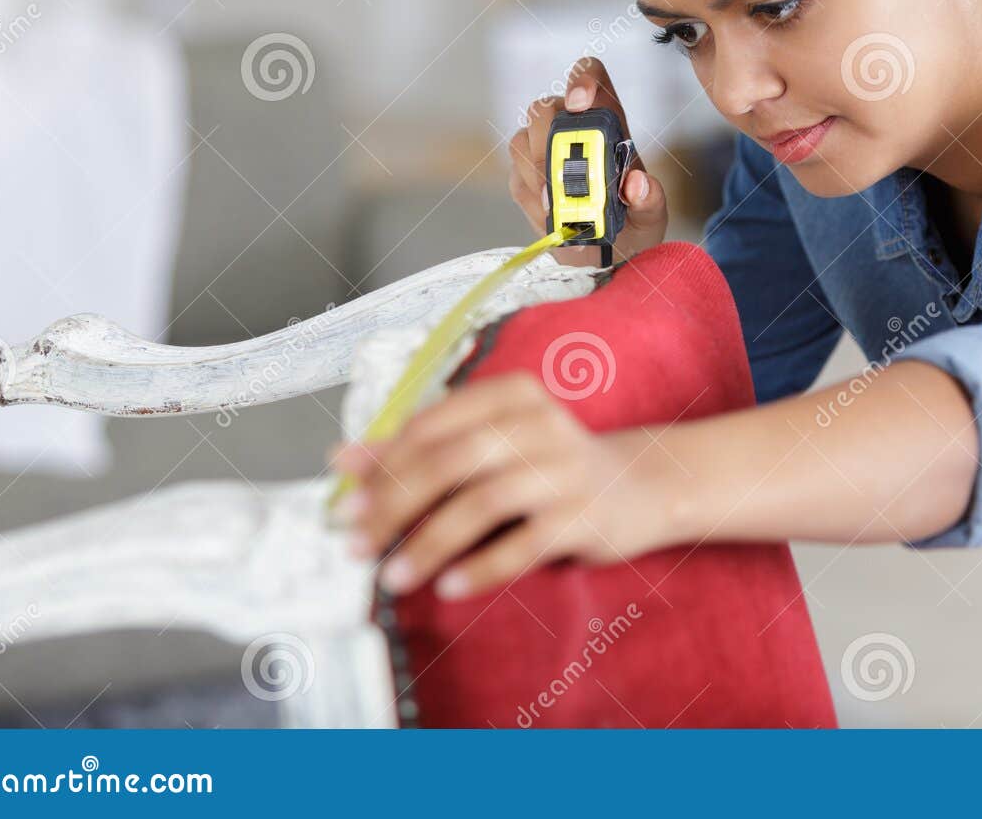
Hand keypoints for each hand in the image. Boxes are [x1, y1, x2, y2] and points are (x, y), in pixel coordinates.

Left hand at [328, 371, 678, 599]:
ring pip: (481, 503)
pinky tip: (447, 587)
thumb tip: (342, 460)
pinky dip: (480, 568)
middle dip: (394, 506)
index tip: (344, 506)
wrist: (639, 487)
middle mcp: (539, 423)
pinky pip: (523, 545)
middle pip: (450, 461)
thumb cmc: (547, 465)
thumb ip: (419, 450)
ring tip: (392, 576)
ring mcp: (564, 469)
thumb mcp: (489, 445)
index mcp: (510, 395)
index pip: (431, 426)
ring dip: (428, 543)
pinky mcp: (584, 515)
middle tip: (355, 544)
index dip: (382, 467)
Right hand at [507, 56, 668, 266]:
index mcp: (609, 124)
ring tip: (561, 207)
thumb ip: (650, 200)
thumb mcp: (651, 216)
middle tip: (560, 179)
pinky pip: (516, 178)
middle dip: (549, 142)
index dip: (581, 79)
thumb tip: (637, 185)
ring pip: (522, 142)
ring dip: (539, 177)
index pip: (591, 79)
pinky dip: (532, 202)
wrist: (606, 255)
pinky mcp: (524, 177)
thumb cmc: (632, 224)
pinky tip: (554, 219)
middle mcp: (572, 129)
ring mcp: (542, 150)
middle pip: (544, 108)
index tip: (579, 102)